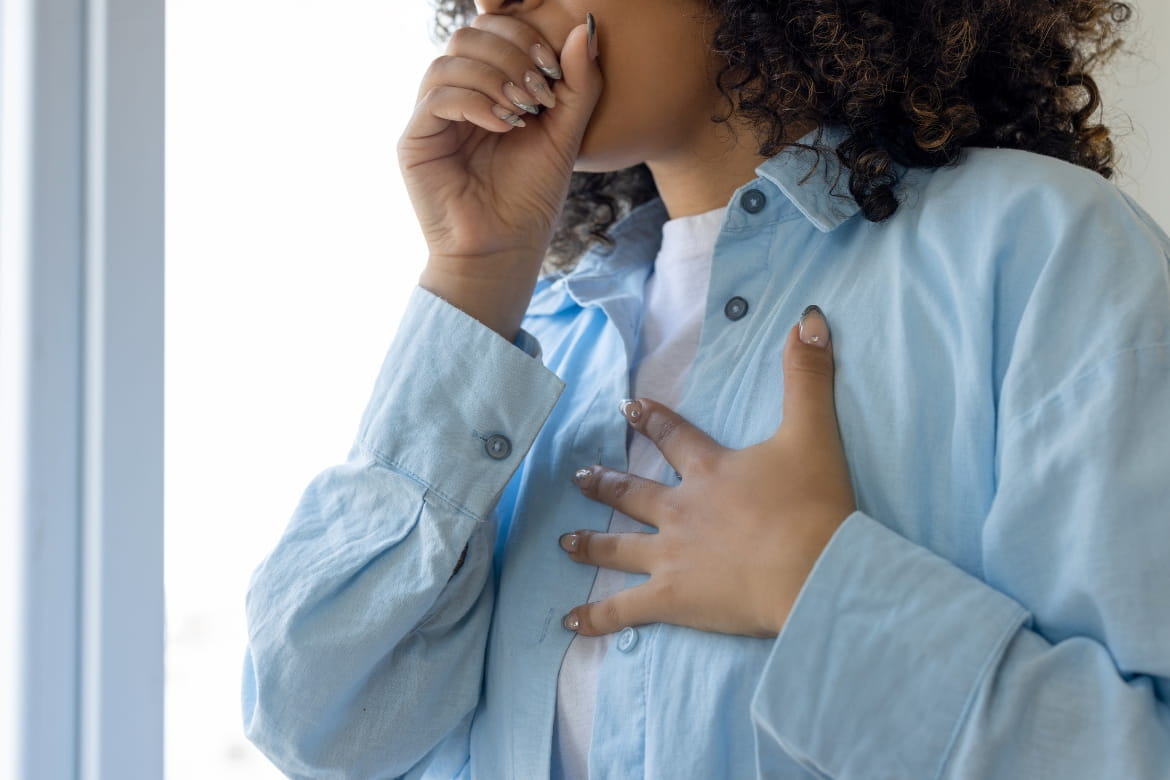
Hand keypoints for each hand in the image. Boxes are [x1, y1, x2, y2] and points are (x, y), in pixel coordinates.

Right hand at [399, 13, 602, 338]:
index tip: (554, 70)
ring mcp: (431, 118)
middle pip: (467, 35)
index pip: (492, 32)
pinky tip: (503, 125)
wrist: (505, 251)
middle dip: (510, 53)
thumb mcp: (564, 134)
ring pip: (450, 60)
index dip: (522, 36)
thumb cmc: (530, 199)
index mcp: (485, 90)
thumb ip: (577, 84)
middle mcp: (454, 97)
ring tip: (523, 111)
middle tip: (539, 89)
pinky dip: (475, 102)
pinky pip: (437, 96)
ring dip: (495, 77)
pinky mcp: (415, 141)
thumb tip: (584, 26)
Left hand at [561, 307, 855, 637]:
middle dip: (606, 483)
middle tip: (579, 476)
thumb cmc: (814, 505)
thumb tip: (808, 317)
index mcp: (711, 471)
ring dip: (590, 543)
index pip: (674, 438)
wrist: (813, 570)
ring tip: (564, 541)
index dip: (651, 421)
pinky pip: (622, 610)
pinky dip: (595, 617)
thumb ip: (807, 376)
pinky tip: (568, 622)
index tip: (628, 406)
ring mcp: (671, 556)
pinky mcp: (671, 600)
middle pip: (634, 494)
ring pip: (618, 547)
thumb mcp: (813, 431)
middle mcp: (681, 511)